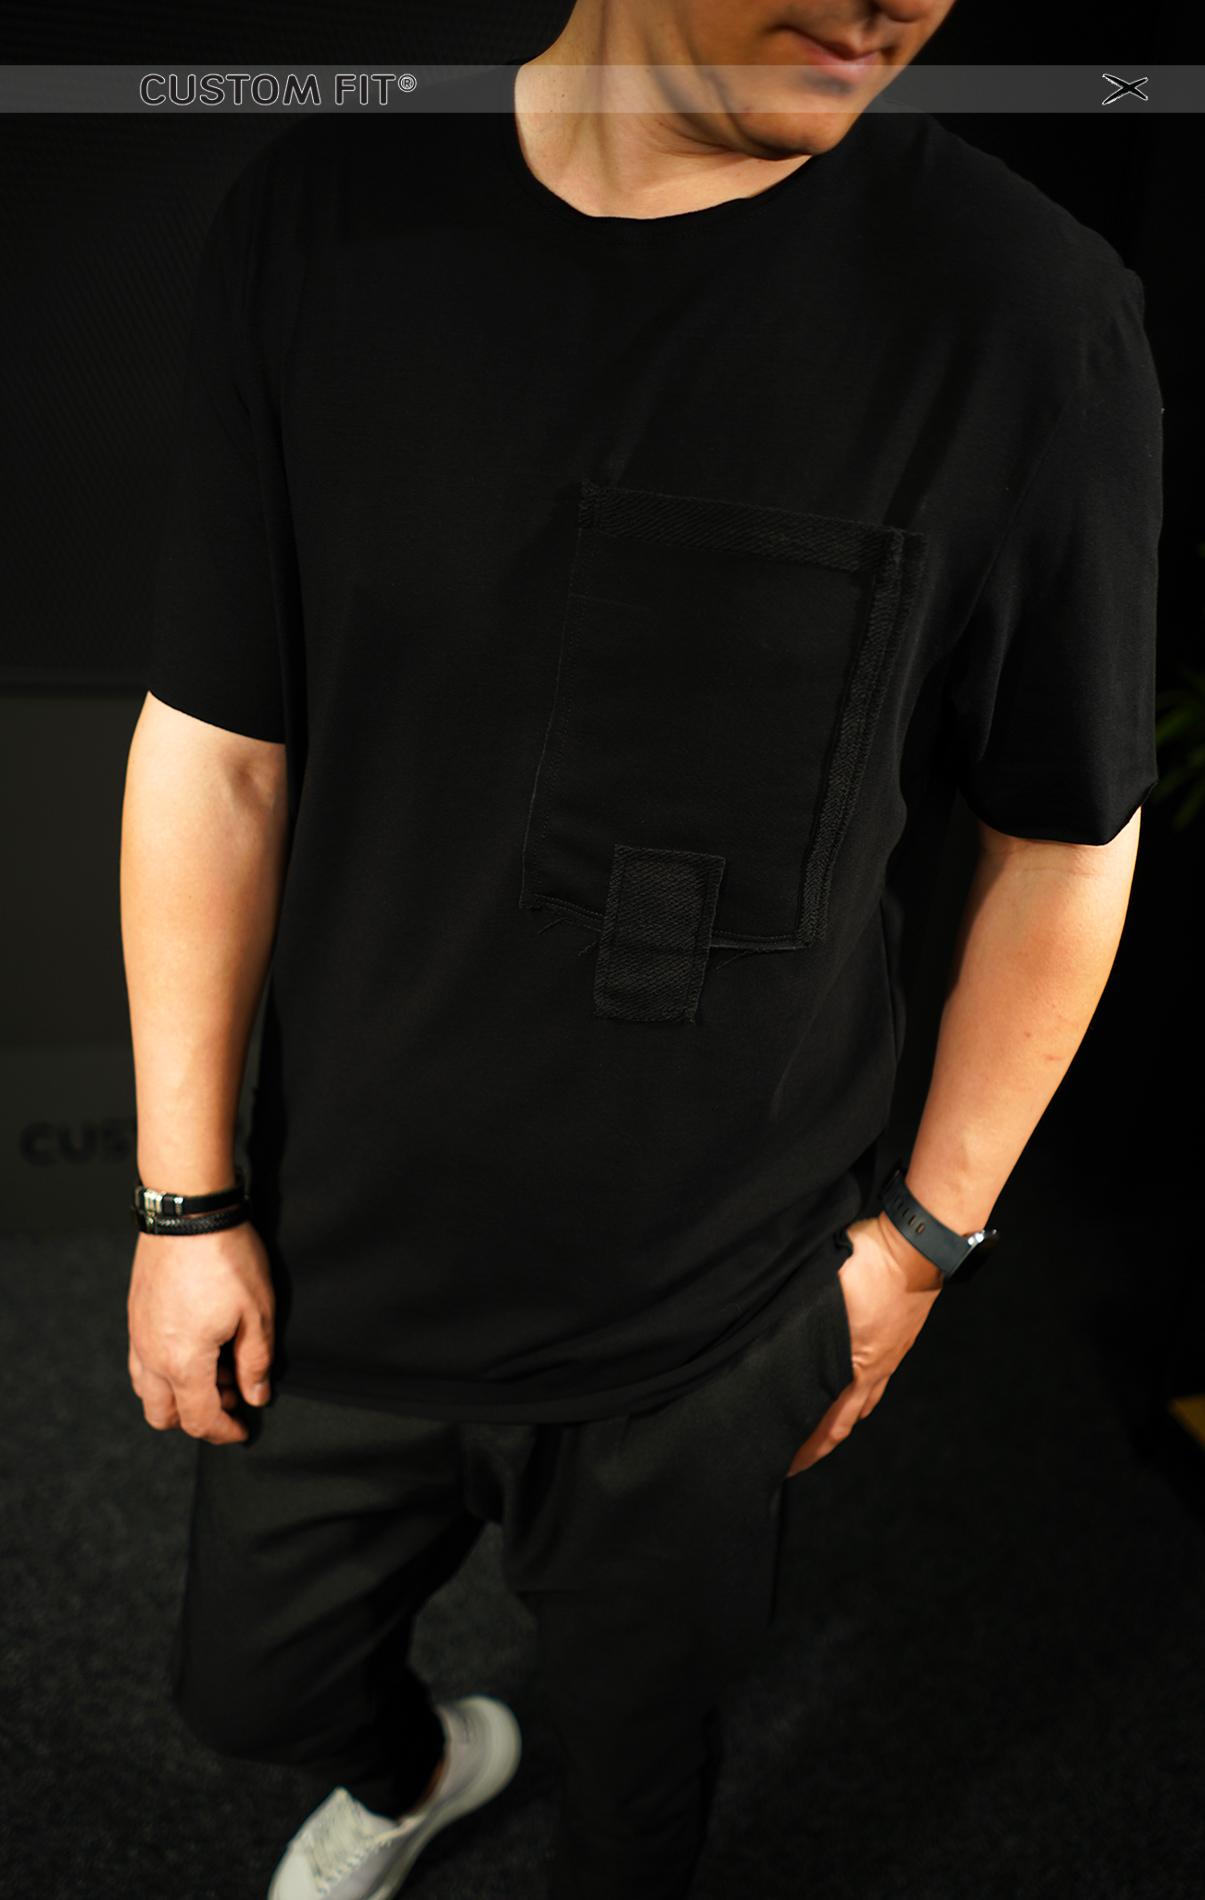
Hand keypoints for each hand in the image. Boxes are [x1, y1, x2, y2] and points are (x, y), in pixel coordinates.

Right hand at [127, 1219, 275, 1444]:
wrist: (188, 1211)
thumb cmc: (226, 1258)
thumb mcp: (257, 1313)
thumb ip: (256, 1362)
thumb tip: (256, 1396)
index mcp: (183, 1362)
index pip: (199, 1419)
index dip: (224, 1432)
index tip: (244, 1430)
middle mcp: (151, 1356)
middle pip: (162, 1415)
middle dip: (197, 1418)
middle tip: (232, 1397)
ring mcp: (137, 1335)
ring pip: (147, 1390)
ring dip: (178, 1394)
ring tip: (216, 1370)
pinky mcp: (135, 1314)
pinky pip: (140, 1361)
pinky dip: (165, 1370)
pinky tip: (195, 1346)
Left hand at [785, 1211, 943, 1476]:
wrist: (918, 1245)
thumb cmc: (867, 1260)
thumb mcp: (821, 1288)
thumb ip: (798, 1318)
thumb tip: (767, 1337)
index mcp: (849, 1363)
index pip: (824, 1420)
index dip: (805, 1446)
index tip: (784, 1463)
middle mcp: (870, 1369)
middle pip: (843, 1422)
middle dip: (819, 1445)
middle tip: (796, 1460)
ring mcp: (887, 1357)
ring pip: (861, 1404)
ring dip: (840, 1423)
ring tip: (821, 1435)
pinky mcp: (897, 1342)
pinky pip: (876, 1384)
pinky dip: (859, 1398)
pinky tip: (852, 1392)